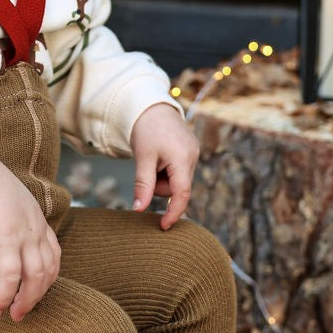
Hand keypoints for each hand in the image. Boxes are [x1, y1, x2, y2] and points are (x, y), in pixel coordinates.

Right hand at [0, 147, 60, 320]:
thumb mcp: (2, 213)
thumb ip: (3, 236)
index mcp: (38, 222)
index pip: (54, 257)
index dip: (47, 279)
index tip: (33, 292)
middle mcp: (37, 230)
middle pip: (48, 272)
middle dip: (36, 297)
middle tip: (22, 313)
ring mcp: (24, 235)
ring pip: (35, 279)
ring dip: (25, 302)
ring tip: (13, 315)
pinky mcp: (7, 239)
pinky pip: (10, 276)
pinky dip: (5, 296)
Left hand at [131, 103, 199, 228]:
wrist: (151, 105)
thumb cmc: (146, 130)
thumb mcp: (142, 158)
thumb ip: (143, 186)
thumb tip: (139, 210)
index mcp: (183, 158)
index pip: (181, 194)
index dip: (173, 213)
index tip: (164, 226)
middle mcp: (193, 157)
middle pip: (177, 188)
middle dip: (160, 186)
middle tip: (147, 168)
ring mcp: (194, 153)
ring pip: (177, 180)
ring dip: (162, 178)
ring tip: (153, 158)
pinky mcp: (190, 150)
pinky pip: (178, 171)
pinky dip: (166, 170)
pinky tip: (160, 155)